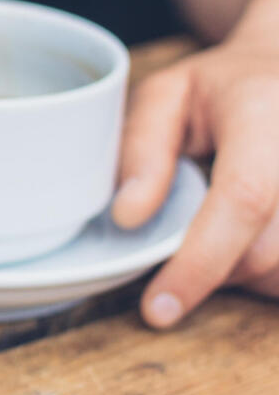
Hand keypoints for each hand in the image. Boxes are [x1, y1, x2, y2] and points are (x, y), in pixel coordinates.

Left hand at [112, 0, 278, 325]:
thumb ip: (140, 148)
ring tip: (219, 238)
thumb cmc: (223, 87)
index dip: (201, 261)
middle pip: (269, 248)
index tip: (158, 308)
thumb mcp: (165, 95)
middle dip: (215, 272)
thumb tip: (129, 216)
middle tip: (181, 252)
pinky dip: (269, 273)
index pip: (244, 197)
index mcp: (266, 114)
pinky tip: (249, 245)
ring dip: (247, 276)